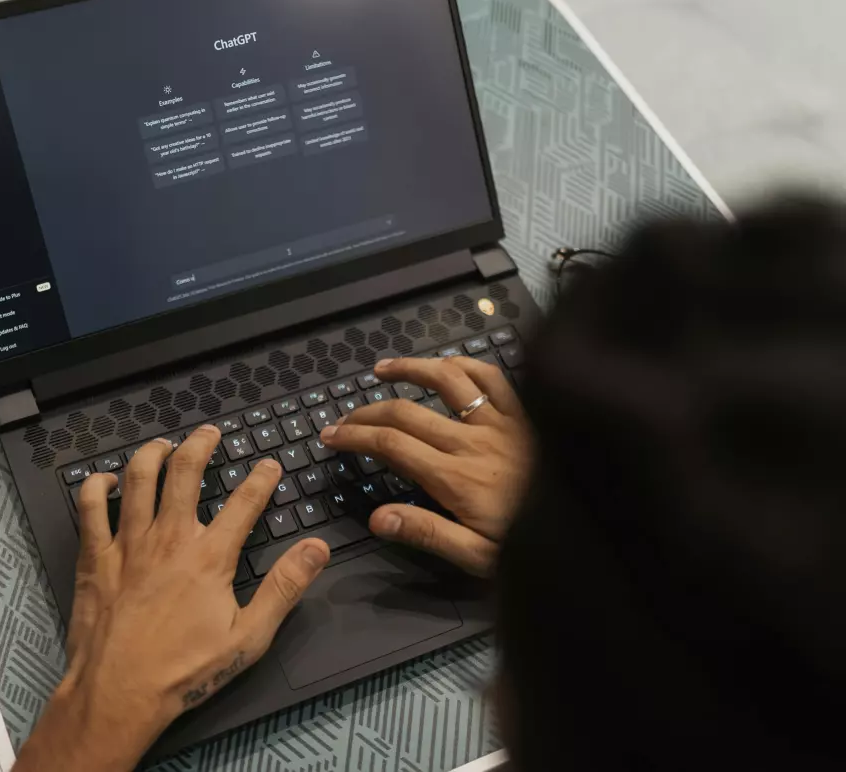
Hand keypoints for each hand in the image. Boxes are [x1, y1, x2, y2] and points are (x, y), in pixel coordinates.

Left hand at [15, 426, 329, 771]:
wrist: (119, 693)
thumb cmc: (184, 671)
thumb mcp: (249, 638)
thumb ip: (284, 588)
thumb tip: (317, 549)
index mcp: (209, 557)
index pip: (244, 502)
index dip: (261, 478)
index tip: (269, 464)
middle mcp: (169, 538)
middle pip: (186, 472)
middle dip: (201, 444)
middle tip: (209, 432)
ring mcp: (128, 543)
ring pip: (140, 478)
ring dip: (153, 453)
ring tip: (164, 444)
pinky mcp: (96, 556)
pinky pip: (91, 506)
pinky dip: (98, 485)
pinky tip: (107, 479)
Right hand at [321, 357, 530, 576]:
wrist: (590, 526)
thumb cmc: (533, 547)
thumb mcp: (477, 557)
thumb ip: (427, 533)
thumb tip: (377, 518)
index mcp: (454, 478)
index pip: (390, 446)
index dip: (354, 437)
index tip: (330, 436)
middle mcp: (471, 442)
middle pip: (405, 413)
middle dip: (366, 412)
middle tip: (343, 419)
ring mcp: (499, 422)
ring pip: (445, 381)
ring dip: (409, 370)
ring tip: (382, 370)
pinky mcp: (523, 414)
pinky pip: (491, 377)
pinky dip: (464, 365)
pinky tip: (446, 365)